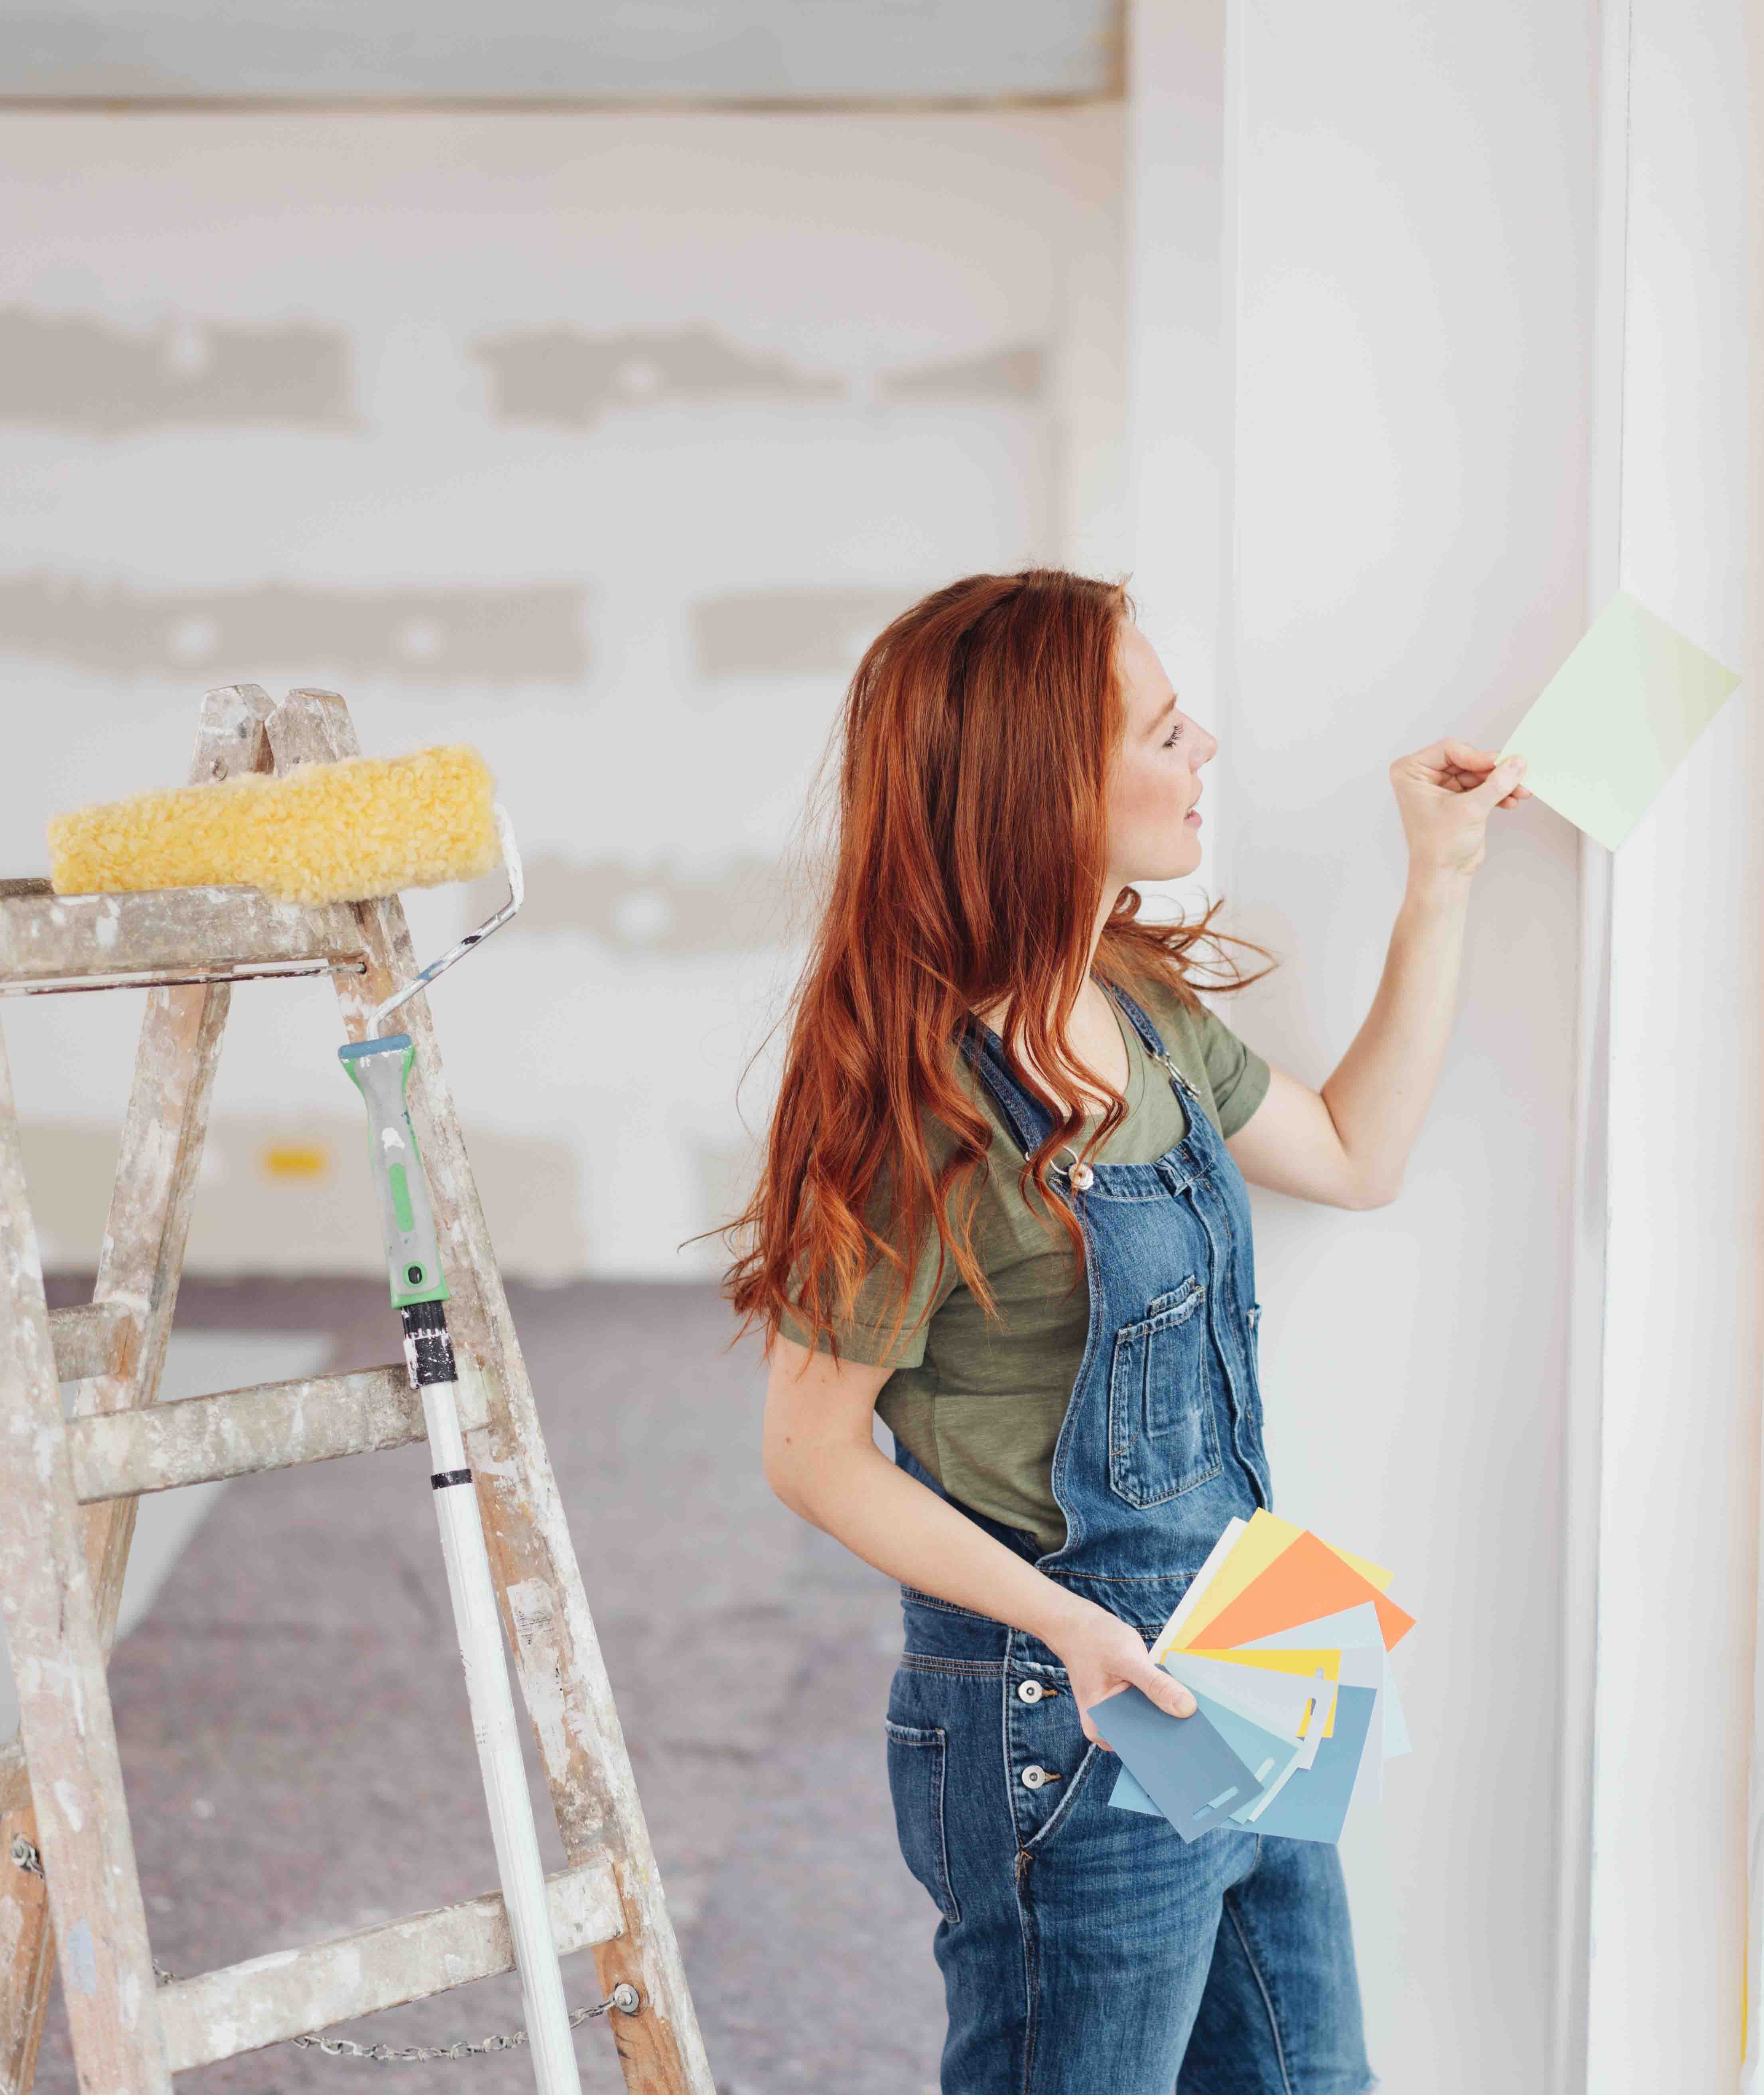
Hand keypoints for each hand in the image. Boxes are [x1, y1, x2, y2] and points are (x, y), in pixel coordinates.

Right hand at [1042, 1596, 1194, 1749]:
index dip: (1167, 1744)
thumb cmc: (1093, 1640)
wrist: (1077, 1624)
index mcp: (1100, 1726)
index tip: (1195, 1743)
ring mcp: (1117, 1713)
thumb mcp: (1127, 1659)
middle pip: (1146, 1734)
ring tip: (1193, 1709)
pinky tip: (1177, 1693)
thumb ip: (1155, 1685)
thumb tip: (1187, 1709)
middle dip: (1170, 1727)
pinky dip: (1161, 1698)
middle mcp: (1108, 1725)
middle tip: (1200, 1726)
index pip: (1139, 1744)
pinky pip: (1149, 1706)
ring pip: (1150, 1719)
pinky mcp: (1126, 1701)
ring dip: (1168, 1712)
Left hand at [1389, 738, 1530, 880]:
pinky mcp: (1458, 799)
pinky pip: (1481, 787)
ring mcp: (1441, 787)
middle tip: (1519, 774)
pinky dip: (1498, 793)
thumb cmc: (1439, 847)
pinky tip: (1513, 800)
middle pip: (1467, 760)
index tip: (1501, 764)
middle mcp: (1424, 776)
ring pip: (1478, 774)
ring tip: (1522, 791)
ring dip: (1501, 783)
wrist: (1443, 876)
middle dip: (1494, 771)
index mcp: (1411, 771)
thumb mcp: (1470, 809)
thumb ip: (1496, 783)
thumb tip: (1518, 762)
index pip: (1450, 749)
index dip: (1477, 756)